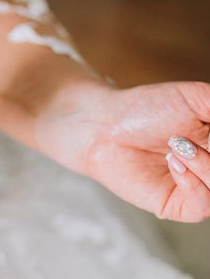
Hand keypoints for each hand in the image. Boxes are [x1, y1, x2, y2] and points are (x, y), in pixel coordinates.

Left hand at [37, 81, 209, 221]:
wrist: (105, 125)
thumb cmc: (146, 108)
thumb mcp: (198, 99)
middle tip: (200, 137)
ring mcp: (197, 188)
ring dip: (207, 164)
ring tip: (177, 143)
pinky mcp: (176, 205)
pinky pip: (202, 205)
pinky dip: (194, 180)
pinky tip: (173, 160)